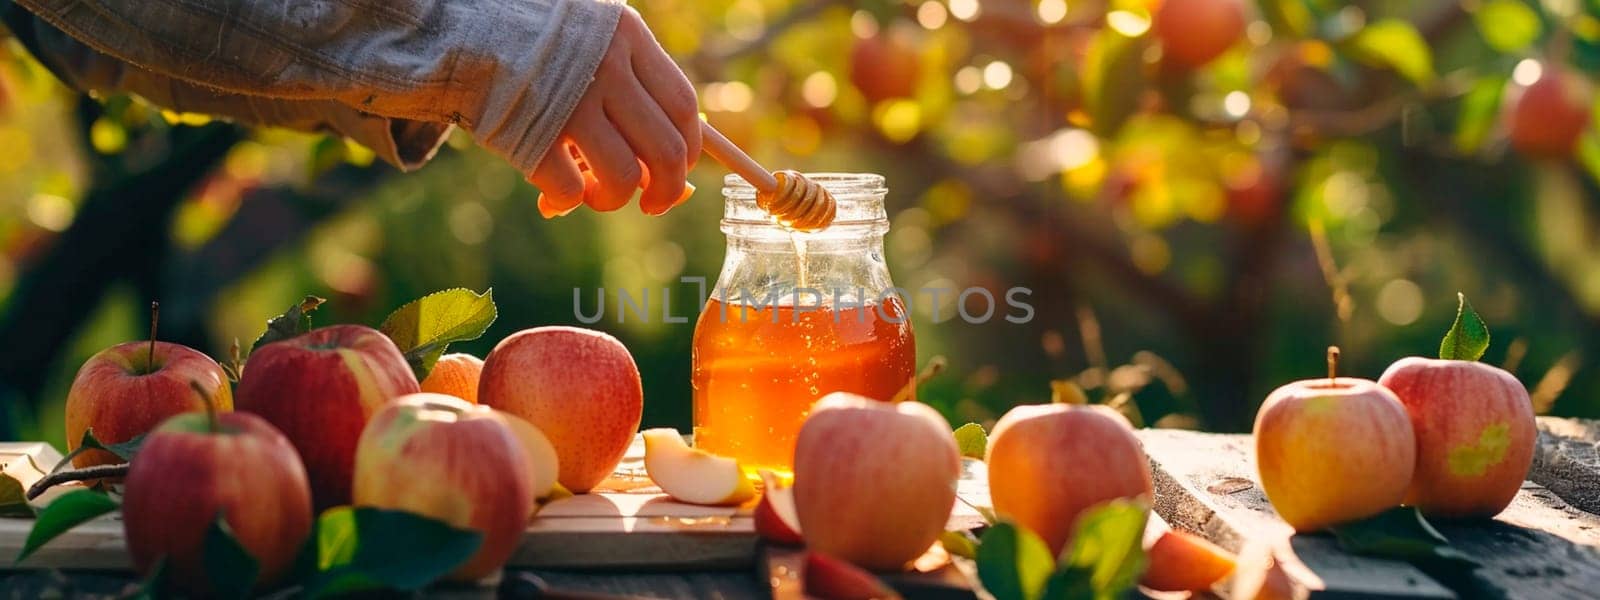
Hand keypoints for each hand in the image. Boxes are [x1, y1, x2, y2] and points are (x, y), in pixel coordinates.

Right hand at [530, 8, 699, 216]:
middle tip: (652, 204)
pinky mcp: (531, 133)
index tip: (678, 170)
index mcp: (627, 36)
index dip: (688, 149)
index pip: (683, 105)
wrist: (451, 27)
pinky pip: (569, 188)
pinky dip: (568, 199)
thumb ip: (625, 82)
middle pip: (666, 149)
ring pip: (622, 177)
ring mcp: (570, 101)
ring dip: (613, 200)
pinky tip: (556, 191)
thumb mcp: (587, 35)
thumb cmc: (525, 37)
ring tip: (595, 196)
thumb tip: (659, 164)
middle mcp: (606, 67)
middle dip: (665, 190)